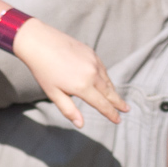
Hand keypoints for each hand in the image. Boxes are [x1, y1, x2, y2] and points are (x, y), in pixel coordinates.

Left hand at [13, 17, 128, 127]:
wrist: (40, 42)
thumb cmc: (44, 71)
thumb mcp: (54, 94)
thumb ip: (69, 110)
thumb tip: (81, 124)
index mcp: (83, 86)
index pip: (102, 104)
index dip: (111, 114)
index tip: (118, 120)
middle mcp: (92, 73)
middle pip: (109, 92)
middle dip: (118, 102)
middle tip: (126, 110)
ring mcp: (93, 61)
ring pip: (107, 80)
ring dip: (112, 90)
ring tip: (116, 99)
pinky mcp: (91, 53)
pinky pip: (102, 69)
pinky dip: (105, 78)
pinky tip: (104, 83)